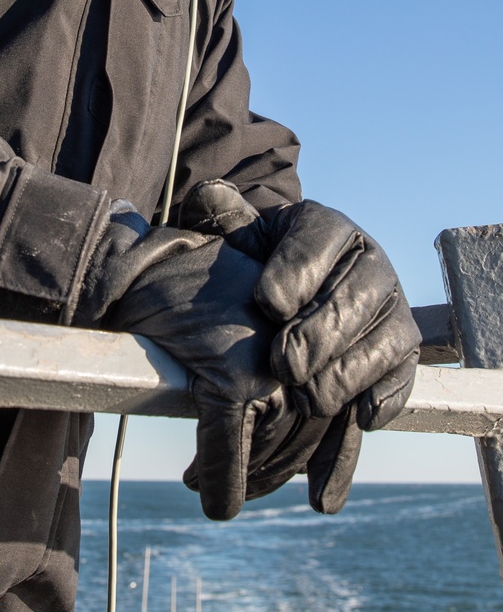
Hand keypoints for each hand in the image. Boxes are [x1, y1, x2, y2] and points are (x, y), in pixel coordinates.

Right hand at [75, 211, 359, 518]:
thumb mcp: (253, 326)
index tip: (323, 499)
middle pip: (301, 436)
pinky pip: (226, 449)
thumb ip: (285, 371)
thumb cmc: (198, 294)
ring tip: (206, 483)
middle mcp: (301, 350)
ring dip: (243, 480)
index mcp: (313, 334)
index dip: (331, 462)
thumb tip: (305, 449)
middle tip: (247, 491)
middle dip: (272, 471)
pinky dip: (217, 480)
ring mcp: (267, 365)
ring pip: (266, 448)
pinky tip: (208, 497)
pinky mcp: (229, 379)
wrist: (147, 266)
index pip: (334, 413)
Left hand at [178, 182, 420, 429]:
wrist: (297, 294)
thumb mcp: (242, 238)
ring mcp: (393, 305)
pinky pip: (402, 374)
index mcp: (328, 226)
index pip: (317, 243)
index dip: (294, 274)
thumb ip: (223, 220)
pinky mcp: (404, 348)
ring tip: (305, 398)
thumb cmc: (262, 266)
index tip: (266, 305)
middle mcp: (370, 260)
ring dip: (344, 375)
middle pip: (352, 299)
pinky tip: (359, 415)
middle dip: (316, 336)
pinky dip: (384, 396)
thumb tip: (207, 196)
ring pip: (381, 341)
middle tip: (281, 365)